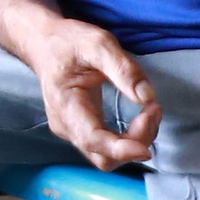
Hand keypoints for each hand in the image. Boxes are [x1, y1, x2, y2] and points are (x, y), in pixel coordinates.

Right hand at [21, 16, 159, 167]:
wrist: (45, 43)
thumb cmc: (68, 42)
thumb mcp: (97, 43)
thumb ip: (123, 69)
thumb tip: (148, 97)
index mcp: (65, 105)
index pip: (91, 139)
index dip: (120, 150)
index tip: (146, 149)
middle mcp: (66, 126)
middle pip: (103, 156)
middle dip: (135, 142)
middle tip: (153, 110)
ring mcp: (72, 131)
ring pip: (108, 156)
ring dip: (136, 141)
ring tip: (151, 112)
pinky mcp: (82, 131)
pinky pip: (108, 148)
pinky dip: (130, 139)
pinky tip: (142, 118)